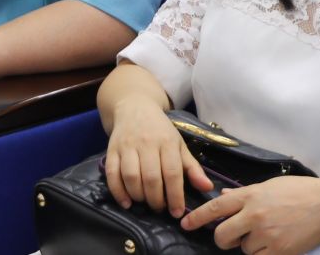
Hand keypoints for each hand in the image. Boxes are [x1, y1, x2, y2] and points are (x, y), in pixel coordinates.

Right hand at [104, 100, 211, 219]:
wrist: (134, 107)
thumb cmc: (160, 130)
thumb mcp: (179, 145)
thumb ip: (192, 168)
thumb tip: (208, 188)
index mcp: (167, 142)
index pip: (172, 172)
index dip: (175, 196)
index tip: (177, 212)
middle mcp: (146, 143)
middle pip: (151, 177)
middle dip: (156, 199)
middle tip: (159, 208)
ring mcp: (127, 146)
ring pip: (130, 176)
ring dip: (138, 196)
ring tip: (145, 202)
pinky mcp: (111, 149)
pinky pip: (112, 173)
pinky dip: (118, 191)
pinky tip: (126, 203)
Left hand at [186, 174, 319, 251]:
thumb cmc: (299, 191)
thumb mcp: (269, 185)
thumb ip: (244, 194)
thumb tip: (223, 196)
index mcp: (250, 195)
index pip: (216, 208)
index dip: (197, 217)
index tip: (185, 223)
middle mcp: (254, 215)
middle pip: (223, 235)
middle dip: (223, 239)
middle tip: (231, 238)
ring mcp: (267, 234)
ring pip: (244, 249)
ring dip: (250, 246)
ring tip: (268, 234)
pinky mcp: (280, 251)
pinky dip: (264, 254)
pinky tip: (274, 244)